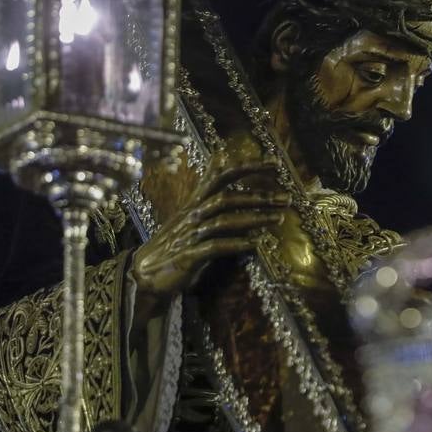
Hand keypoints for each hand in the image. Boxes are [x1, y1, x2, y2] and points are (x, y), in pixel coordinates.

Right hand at [131, 160, 287, 297]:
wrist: (145, 274)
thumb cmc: (174, 242)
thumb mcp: (191, 211)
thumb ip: (208, 186)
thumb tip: (220, 157)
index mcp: (195, 202)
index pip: (221, 176)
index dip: (248, 167)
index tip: (275, 163)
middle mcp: (193, 214)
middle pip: (227, 198)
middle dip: (259, 197)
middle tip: (286, 199)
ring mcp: (190, 234)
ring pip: (223, 220)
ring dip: (253, 219)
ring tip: (277, 219)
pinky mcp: (188, 256)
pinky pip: (214, 247)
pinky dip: (236, 244)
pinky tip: (255, 245)